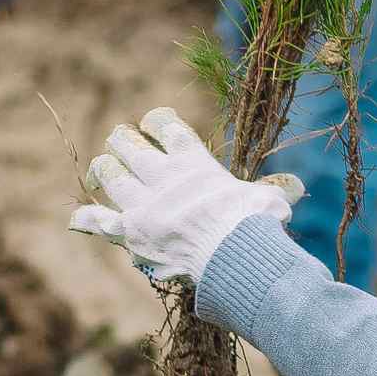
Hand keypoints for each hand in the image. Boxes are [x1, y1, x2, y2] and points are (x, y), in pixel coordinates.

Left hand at [69, 107, 303, 287]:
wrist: (232, 255)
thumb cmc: (255, 224)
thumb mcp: (267, 201)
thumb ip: (272, 191)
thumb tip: (296, 188)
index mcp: (193, 162)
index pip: (167, 126)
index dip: (158, 120)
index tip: (155, 122)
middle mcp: (162, 176)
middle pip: (130, 145)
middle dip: (124, 140)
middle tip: (123, 140)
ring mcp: (142, 203)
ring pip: (111, 175)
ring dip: (108, 169)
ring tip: (107, 167)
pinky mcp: (131, 231)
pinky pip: (101, 221)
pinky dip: (90, 218)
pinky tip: (80, 216)